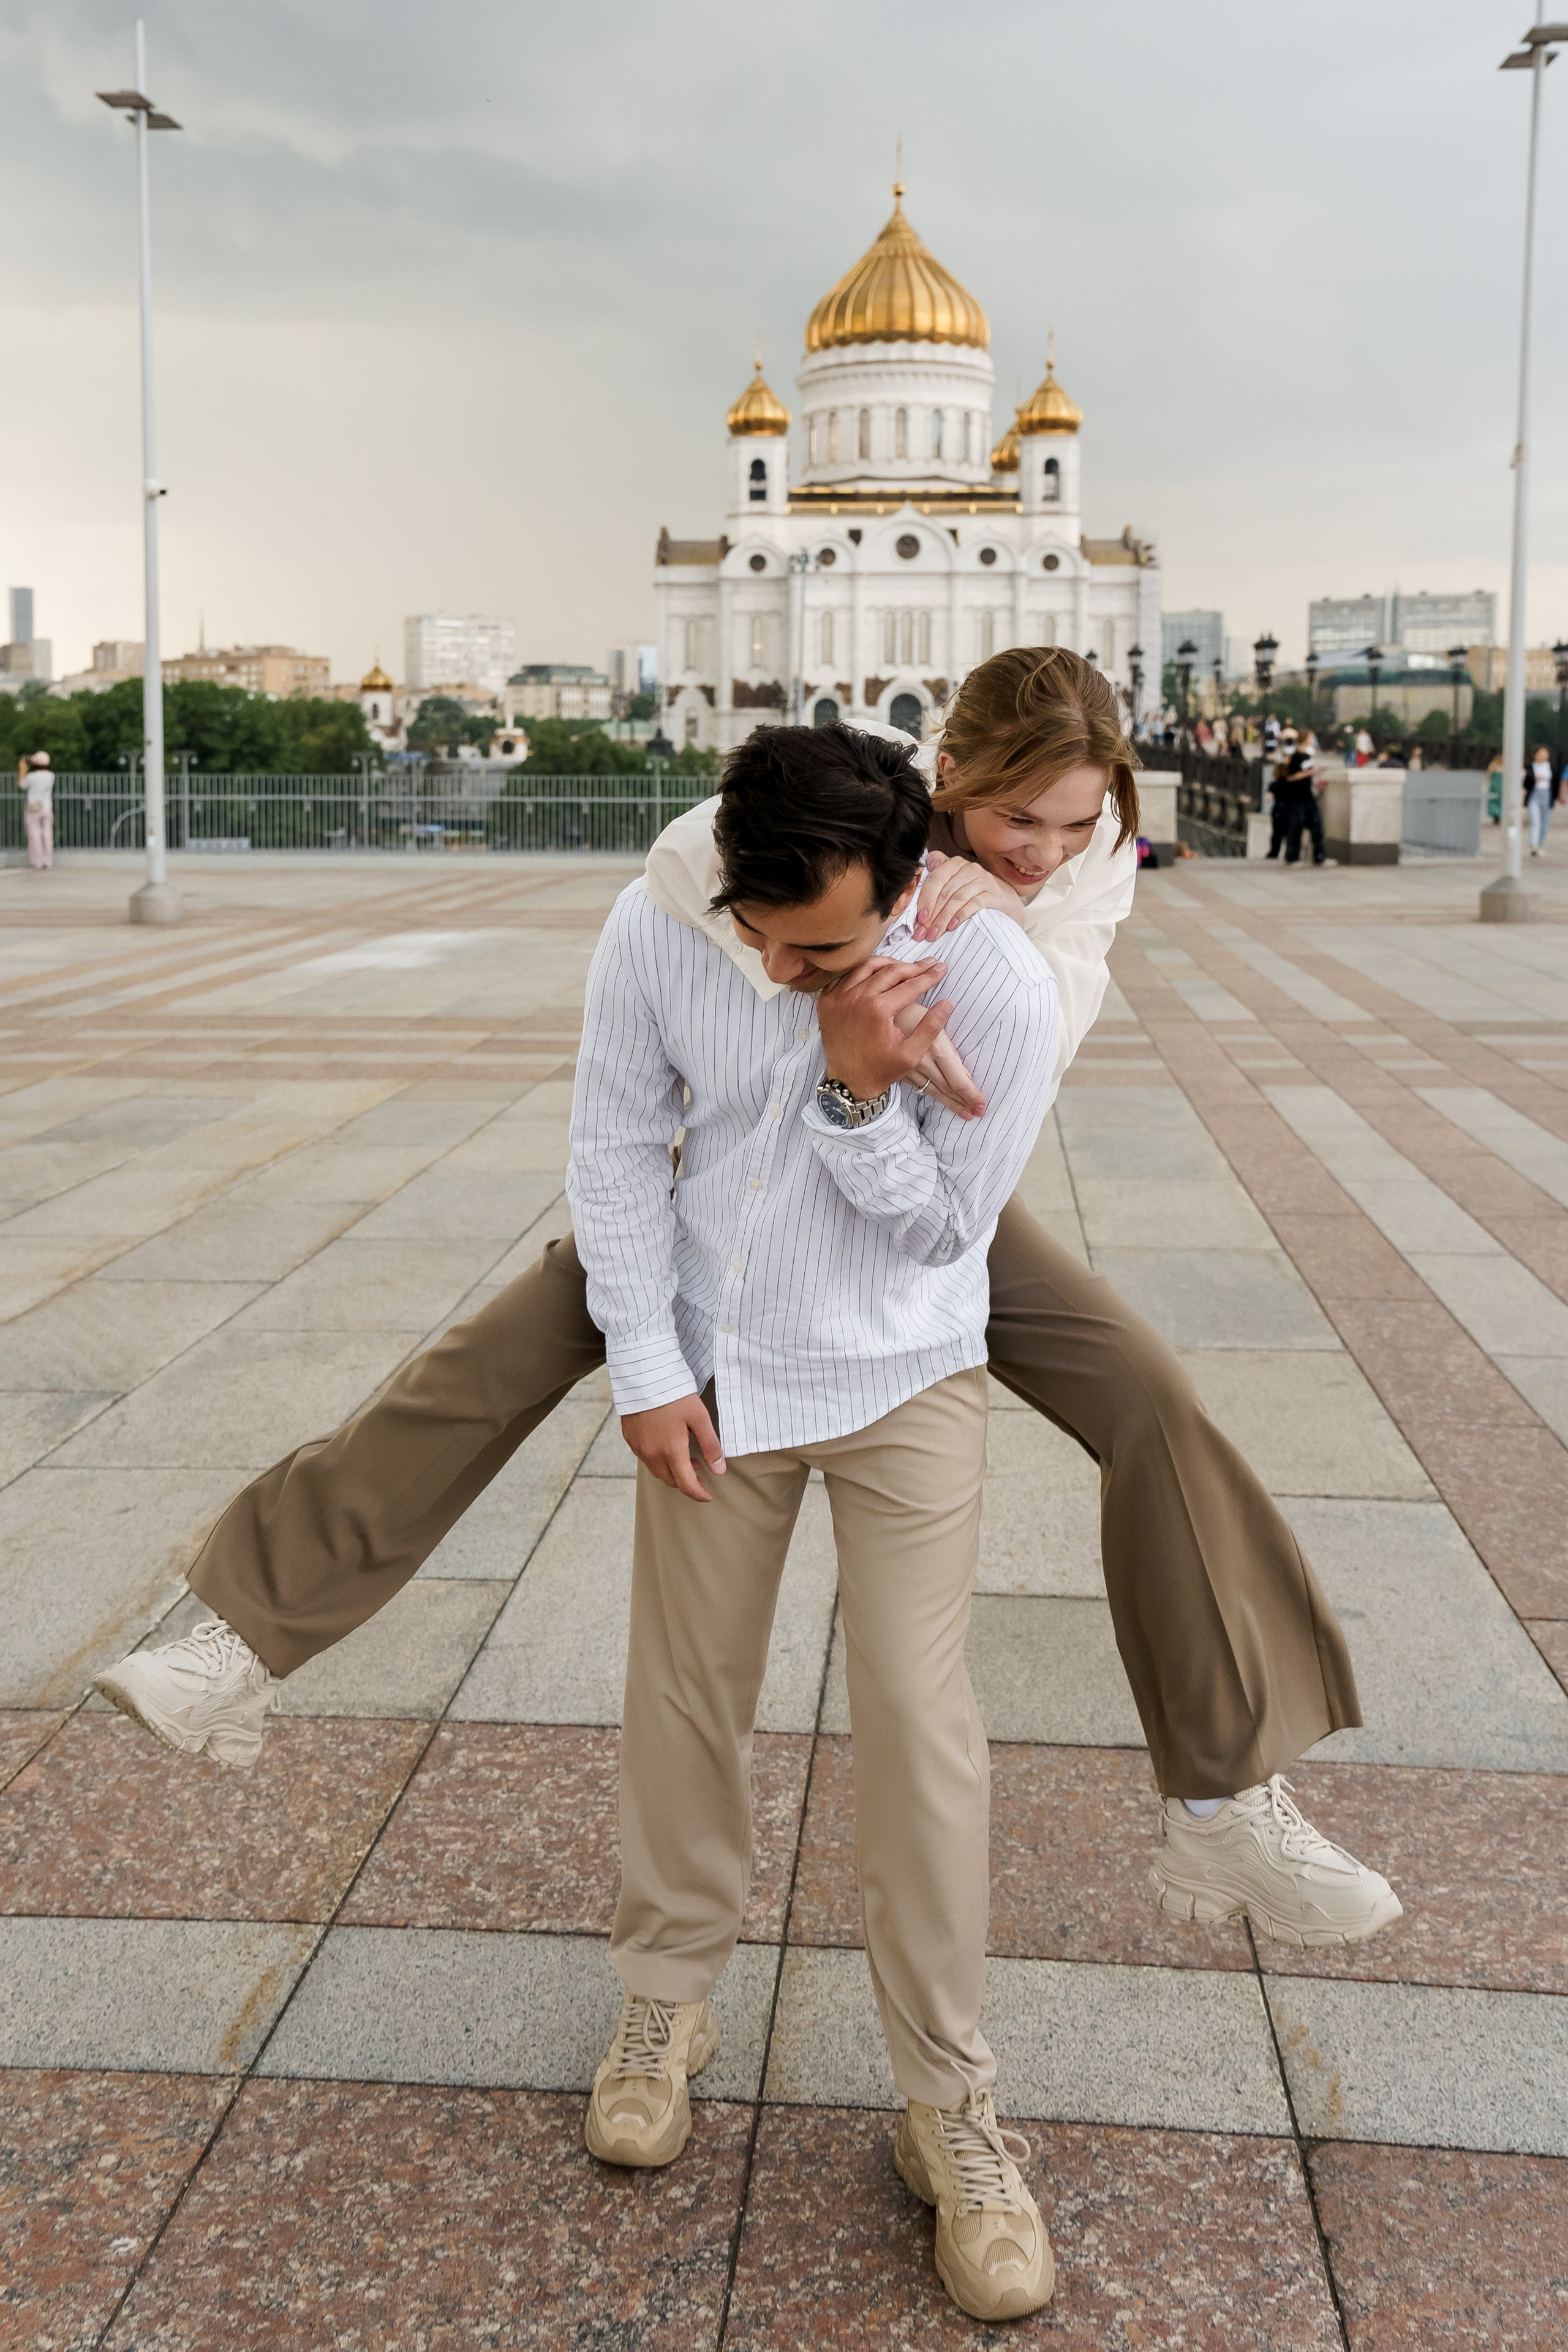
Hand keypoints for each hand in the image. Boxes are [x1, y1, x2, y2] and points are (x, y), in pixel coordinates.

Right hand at [621, 1394, 725, 1502]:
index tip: (708, 1496)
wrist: (643, 1376)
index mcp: (671, 1450)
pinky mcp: (630, 1438)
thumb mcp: (699, 1417)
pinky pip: (645, 1458)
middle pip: (670, 1481)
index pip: (686, 1484)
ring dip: (672, 1472)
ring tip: (687, 1460)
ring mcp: (638, 1447)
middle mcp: (652, 1454)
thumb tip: (719, 1469)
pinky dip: (659, 1460)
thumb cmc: (674, 1394)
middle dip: (686, 1483)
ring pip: (657, 1471)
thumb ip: (710, 1445)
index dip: (699, 1494)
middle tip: (700, 1475)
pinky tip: (667, 1447)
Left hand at [816, 955, 951, 1102]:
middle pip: (890, 971)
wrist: (848, 1081)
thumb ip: (930, 1027)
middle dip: (913, 967)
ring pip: (867, 967)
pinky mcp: (827, 1000)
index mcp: (878, 1010)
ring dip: (889, 964)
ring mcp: (838, 998)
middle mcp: (856, 999)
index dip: (929, 976)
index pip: (910, 985)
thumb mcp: (911, 1053)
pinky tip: (877, 974)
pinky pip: (846, 976)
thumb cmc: (880, 1069)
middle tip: (928, 963)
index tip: (941, 969)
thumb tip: (947, 1004)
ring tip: (905, 966)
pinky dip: (863, 971)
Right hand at [893, 1003, 984, 1117]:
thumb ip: (950, 1050)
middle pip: (947, 1089)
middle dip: (964, 1103)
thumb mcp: (935, 1023)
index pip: (958, 1081)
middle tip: (977, 1113)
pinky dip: (934, 1095)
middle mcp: (922, 1062)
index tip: (981, 1105)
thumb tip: (965, 1074)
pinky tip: (941, 1099)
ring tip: (964, 1113)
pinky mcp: (901, 1070)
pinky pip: (920, 1086)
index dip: (971, 1095)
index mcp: (936, 1048)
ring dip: (950, 1103)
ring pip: (934, 1091)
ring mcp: (909, 1068)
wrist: (877, 1012)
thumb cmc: (910, 1010)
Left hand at [911, 852, 1027, 939]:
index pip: (934, 877)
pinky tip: (952, 927)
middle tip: (922, 932)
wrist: (1007, 904)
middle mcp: (969, 868)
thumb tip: (914, 899)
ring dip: (943, 919)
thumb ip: (936, 887)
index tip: (918, 918)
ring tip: (934, 934)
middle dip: (931, 914)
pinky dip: (961, 915)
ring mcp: (983, 879)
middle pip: (944, 891)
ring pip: (956, 898)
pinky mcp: (994, 893)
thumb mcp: (954, 888)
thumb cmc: (975, 896)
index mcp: (954, 864)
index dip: (924, 898)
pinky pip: (974, 903)